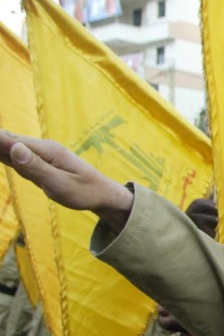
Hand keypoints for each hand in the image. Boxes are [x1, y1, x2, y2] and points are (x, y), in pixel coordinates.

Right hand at [0, 131, 132, 231]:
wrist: (102, 195)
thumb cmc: (84, 192)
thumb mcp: (60, 184)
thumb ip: (36, 167)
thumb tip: (14, 148)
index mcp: (46, 150)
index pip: (9, 141)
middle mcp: (40, 149)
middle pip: (6, 140)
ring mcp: (39, 155)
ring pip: (8, 148)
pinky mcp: (38, 164)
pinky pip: (14, 157)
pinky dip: (0, 152)